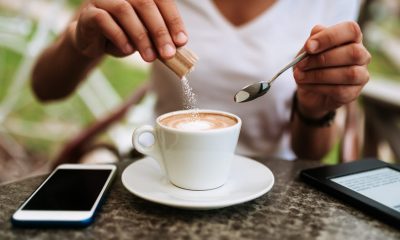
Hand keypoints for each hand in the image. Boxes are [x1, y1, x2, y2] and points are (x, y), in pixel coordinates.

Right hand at [70, 0, 187, 59]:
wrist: (94, 43)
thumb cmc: (125, 36)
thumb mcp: (146, 37)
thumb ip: (159, 37)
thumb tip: (177, 47)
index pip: (162, 0)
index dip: (174, 20)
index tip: (182, 41)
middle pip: (145, 4)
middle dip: (160, 31)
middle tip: (168, 53)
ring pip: (125, 10)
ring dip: (141, 37)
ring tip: (150, 57)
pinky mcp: (89, 12)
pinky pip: (104, 20)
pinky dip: (119, 36)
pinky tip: (128, 50)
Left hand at [293, 21, 370, 117]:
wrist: (309, 90)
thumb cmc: (311, 65)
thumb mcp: (307, 51)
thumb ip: (312, 41)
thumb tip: (315, 36)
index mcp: (351, 38)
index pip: (350, 29)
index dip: (330, 37)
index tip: (309, 47)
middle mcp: (361, 55)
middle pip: (353, 52)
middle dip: (322, 59)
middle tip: (301, 64)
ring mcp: (360, 75)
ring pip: (349, 73)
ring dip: (319, 75)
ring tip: (300, 76)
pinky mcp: (353, 93)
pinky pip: (340, 90)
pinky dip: (319, 87)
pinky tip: (306, 85)